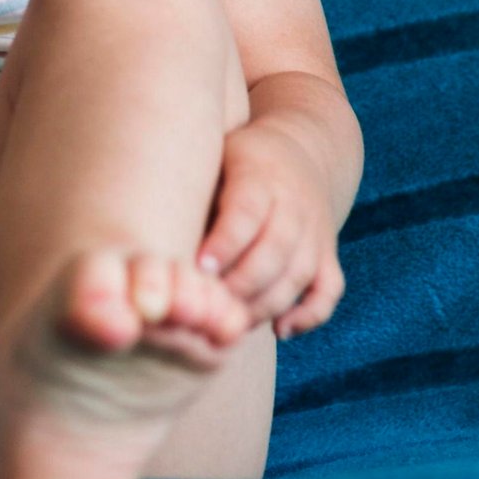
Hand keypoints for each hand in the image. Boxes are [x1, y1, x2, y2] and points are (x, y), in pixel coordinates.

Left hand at [194, 121, 345, 340]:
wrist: (298, 149)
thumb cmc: (236, 159)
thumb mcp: (214, 155)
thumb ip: (194, 185)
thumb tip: (151, 226)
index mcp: (260, 177)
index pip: (246, 214)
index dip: (224, 244)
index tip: (198, 267)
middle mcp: (294, 206)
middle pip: (274, 252)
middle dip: (240, 283)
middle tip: (207, 305)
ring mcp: (315, 232)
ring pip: (298, 275)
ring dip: (265, 304)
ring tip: (229, 322)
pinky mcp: (327, 254)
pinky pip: (328, 290)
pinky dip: (309, 314)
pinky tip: (278, 329)